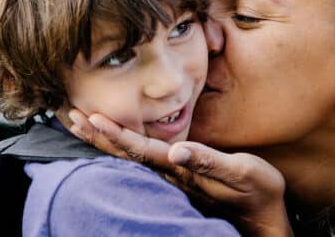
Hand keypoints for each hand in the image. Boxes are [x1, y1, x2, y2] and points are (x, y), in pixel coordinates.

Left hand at [67, 109, 290, 235]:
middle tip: (70, 117)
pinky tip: (112, 141)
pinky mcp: (180, 177)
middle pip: (126, 154)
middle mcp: (172, 174)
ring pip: (130, 157)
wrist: (264, 218)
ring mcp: (173, 178)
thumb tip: (177, 150)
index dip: (116, 134)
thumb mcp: (242, 173)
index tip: (92, 118)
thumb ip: (209, 161)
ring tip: (81, 125)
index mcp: (183, 169)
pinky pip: (142, 159)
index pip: (141, 149)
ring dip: (104, 141)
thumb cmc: (258, 192)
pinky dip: (122, 146)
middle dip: (98, 135)